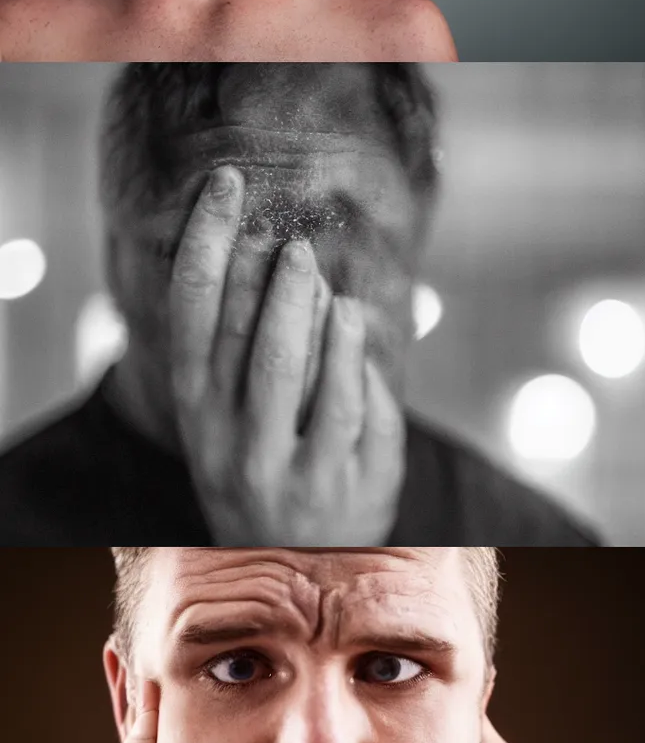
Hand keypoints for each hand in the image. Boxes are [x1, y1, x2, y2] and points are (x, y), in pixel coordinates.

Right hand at [169, 165, 404, 545]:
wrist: (303, 558)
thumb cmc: (269, 459)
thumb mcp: (235, 410)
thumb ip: (246, 344)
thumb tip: (279, 250)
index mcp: (199, 411)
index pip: (193, 313)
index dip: (206, 243)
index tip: (227, 184)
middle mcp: (233, 442)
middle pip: (247, 346)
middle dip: (268, 287)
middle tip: (292, 244)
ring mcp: (289, 467)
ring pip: (298, 377)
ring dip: (313, 316)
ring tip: (319, 272)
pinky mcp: (345, 483)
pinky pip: (353, 410)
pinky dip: (354, 361)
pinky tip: (353, 319)